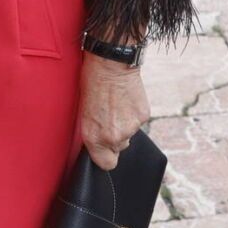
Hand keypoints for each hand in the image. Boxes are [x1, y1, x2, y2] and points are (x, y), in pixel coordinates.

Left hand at [80, 54, 149, 169]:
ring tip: (117, 104)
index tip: (104, 149)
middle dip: (115, 137)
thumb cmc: (92, 83)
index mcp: (93, 137)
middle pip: (119, 149)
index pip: (106, 164)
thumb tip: (103, 143)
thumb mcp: (84, 112)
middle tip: (110, 117)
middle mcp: (112, 136)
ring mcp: (130, 127)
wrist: (110, 63)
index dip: (105, 157)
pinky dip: (134, 114)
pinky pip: (139, 122)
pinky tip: (127, 100)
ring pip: (130, 134)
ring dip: (125, 124)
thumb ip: (94, 133)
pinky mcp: (143, 117)